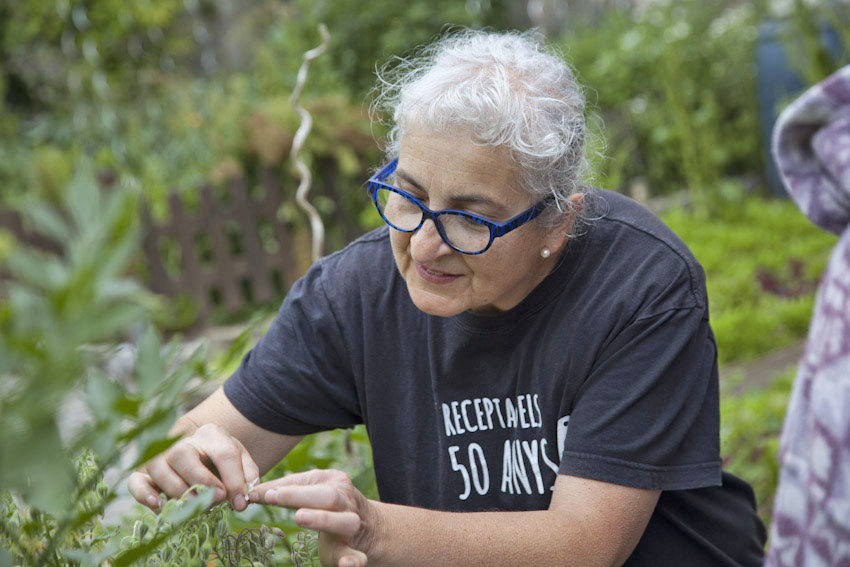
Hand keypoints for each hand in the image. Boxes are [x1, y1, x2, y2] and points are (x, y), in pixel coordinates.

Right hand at [127, 423, 259, 511]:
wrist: (201, 455)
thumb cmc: (222, 461)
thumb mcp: (242, 461)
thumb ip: (247, 477)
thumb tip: (243, 499)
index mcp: (212, 434)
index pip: (223, 453)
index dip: (233, 479)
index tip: (239, 502)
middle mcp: (183, 441)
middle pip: (182, 454)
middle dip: (200, 480)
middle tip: (216, 499)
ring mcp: (161, 457)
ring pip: (158, 467)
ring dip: (177, 489)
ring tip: (194, 506)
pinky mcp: (144, 474)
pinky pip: (136, 481)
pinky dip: (144, 494)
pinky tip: (158, 505)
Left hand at [250, 469, 379, 566]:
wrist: (372, 527)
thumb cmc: (330, 505)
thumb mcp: (313, 489)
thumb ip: (285, 489)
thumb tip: (251, 492)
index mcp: (334, 483)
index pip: (308, 482)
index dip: (285, 488)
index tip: (262, 493)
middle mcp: (346, 502)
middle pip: (327, 496)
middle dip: (300, 496)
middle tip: (273, 497)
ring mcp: (352, 526)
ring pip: (344, 521)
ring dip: (322, 519)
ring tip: (300, 517)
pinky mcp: (355, 551)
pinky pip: (358, 556)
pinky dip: (354, 561)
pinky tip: (346, 565)